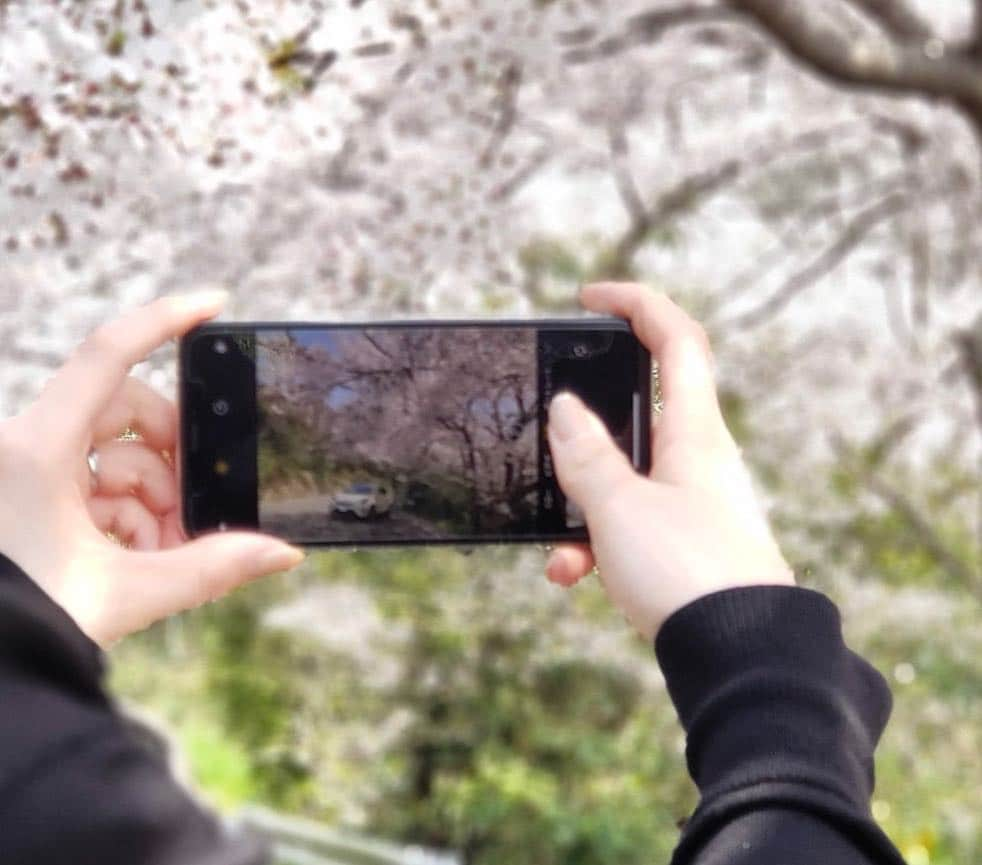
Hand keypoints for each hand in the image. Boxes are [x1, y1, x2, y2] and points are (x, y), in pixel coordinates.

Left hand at [0, 292, 303, 646]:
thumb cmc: (23, 624)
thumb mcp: (124, 593)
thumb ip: (211, 569)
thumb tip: (283, 552)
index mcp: (34, 451)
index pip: (106, 355)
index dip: (165, 320)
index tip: (215, 304)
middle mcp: (23, 444)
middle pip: (124, 409)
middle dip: (169, 456)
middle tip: (189, 506)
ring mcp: (24, 465)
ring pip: (112, 447)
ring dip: (150, 494)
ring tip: (156, 549)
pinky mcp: (28, 486)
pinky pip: (93, 476)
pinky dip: (124, 509)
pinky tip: (131, 552)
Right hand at [546, 283, 793, 640]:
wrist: (741, 658)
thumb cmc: (687, 574)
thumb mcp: (618, 508)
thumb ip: (586, 455)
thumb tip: (566, 407)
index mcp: (694, 432)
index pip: (676, 338)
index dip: (636, 303)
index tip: (588, 299)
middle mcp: (700, 459)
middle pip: (641, 409)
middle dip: (586, 429)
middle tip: (553, 440)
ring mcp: (695, 502)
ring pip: (625, 478)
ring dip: (582, 505)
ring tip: (560, 552)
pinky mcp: (687, 542)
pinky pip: (632, 524)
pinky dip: (597, 542)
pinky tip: (574, 575)